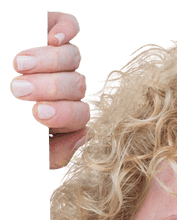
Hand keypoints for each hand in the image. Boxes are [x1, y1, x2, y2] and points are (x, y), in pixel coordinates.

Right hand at [10, 11, 88, 169]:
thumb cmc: (8, 122)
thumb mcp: (24, 144)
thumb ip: (54, 152)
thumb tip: (83, 136)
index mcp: (64, 114)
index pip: (79, 116)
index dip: (64, 114)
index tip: (38, 113)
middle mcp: (68, 87)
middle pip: (76, 86)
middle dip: (50, 88)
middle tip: (19, 89)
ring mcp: (62, 59)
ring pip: (73, 58)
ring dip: (49, 61)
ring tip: (19, 64)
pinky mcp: (53, 30)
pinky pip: (70, 25)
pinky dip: (65, 29)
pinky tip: (52, 39)